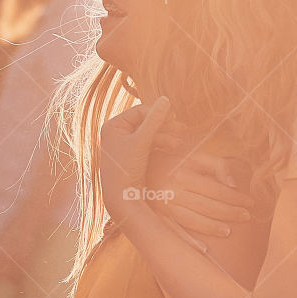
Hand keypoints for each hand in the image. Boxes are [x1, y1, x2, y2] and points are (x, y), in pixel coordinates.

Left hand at [100, 96, 172, 225]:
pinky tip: (173, 148)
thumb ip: (154, 120)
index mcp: (113, 126)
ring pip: (149, 134)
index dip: (158, 114)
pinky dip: (161, 145)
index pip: (139, 111)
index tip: (175, 119)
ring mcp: (125, 144)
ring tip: (179, 143)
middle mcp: (117, 133)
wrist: (122, 198)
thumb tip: (166, 99)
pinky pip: (150, 145)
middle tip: (183, 129)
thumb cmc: (126, 169)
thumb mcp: (141, 142)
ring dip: (165, 137)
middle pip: (145, 122)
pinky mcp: (133, 156)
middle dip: (164, 127)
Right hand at [146, 146, 255, 238]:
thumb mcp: (196, 157)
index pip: (216, 189)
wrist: (140, 168)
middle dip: (229, 213)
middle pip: (207, 206)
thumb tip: (233, 185)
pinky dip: (189, 241)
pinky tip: (203, 249)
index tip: (250, 202)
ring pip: (192, 220)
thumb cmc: (174, 161)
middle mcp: (174, 192)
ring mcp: (165, 206)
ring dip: (212, 228)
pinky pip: (176, 231)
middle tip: (247, 217)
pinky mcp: (159, 216)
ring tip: (229, 232)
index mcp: (184, 174)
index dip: (235, 197)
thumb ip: (218, 166)